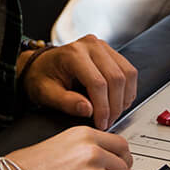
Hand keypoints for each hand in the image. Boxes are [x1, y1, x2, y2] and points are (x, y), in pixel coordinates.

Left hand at [20, 35, 137, 128]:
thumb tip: (88, 110)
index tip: (101, 123)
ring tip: (114, 113)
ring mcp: (103, 47)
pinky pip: (128, 70)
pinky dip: (128, 89)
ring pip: (127, 73)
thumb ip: (66, 102)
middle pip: (116, 77)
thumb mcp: (46, 94)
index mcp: (73, 54)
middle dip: (115, 105)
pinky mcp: (110, 52)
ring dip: (125, 97)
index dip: (103, 107)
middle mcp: (91, 46)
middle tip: (108, 122)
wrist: (41, 66)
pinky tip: (118, 101)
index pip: (98, 82)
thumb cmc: (41, 78)